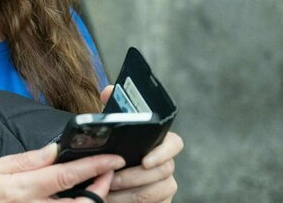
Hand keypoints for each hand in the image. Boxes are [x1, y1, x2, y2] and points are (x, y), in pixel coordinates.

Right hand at [0, 143, 125, 202]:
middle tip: (110, 172)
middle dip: (101, 188)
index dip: (95, 166)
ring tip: (96, 184)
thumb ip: (25, 161)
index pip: (67, 177)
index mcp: (18, 191)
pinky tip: (72, 198)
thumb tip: (54, 150)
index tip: (113, 158)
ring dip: (90, 201)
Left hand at [99, 86, 182, 202]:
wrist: (108, 181)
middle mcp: (166, 164)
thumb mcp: (111, 132)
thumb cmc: (114, 154)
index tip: (145, 160)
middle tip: (113, 179)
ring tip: (109, 192)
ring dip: (131, 193)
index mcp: (158, 144)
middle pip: (164, 170)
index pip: (174, 143)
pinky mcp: (162, 201)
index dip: (163, 152)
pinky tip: (115, 201)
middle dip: (135, 177)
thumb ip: (112, 112)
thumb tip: (109, 91)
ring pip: (157, 190)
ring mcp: (165, 184)